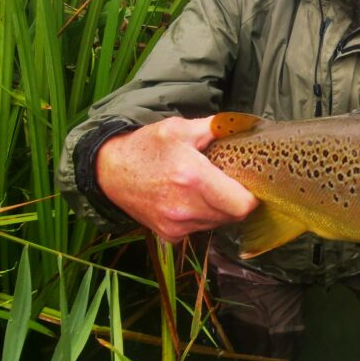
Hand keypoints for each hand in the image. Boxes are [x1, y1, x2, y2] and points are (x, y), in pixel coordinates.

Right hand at [95, 116, 258, 242]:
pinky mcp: (169, 235)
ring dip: (220, 210)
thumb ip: (215, 128)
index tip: (248, 183)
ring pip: (218, 224)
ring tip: (206, 189)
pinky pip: (200, 230)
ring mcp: (176, 225)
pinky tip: (190, 200)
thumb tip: (241, 125)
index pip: (242, 204)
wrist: (108, 172)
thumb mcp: (179, 128)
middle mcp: (186, 207)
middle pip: (233, 216)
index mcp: (193, 177)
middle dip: (237, 200)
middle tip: (229, 182)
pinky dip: (202, 218)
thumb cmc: (145, 146)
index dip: (251, 195)